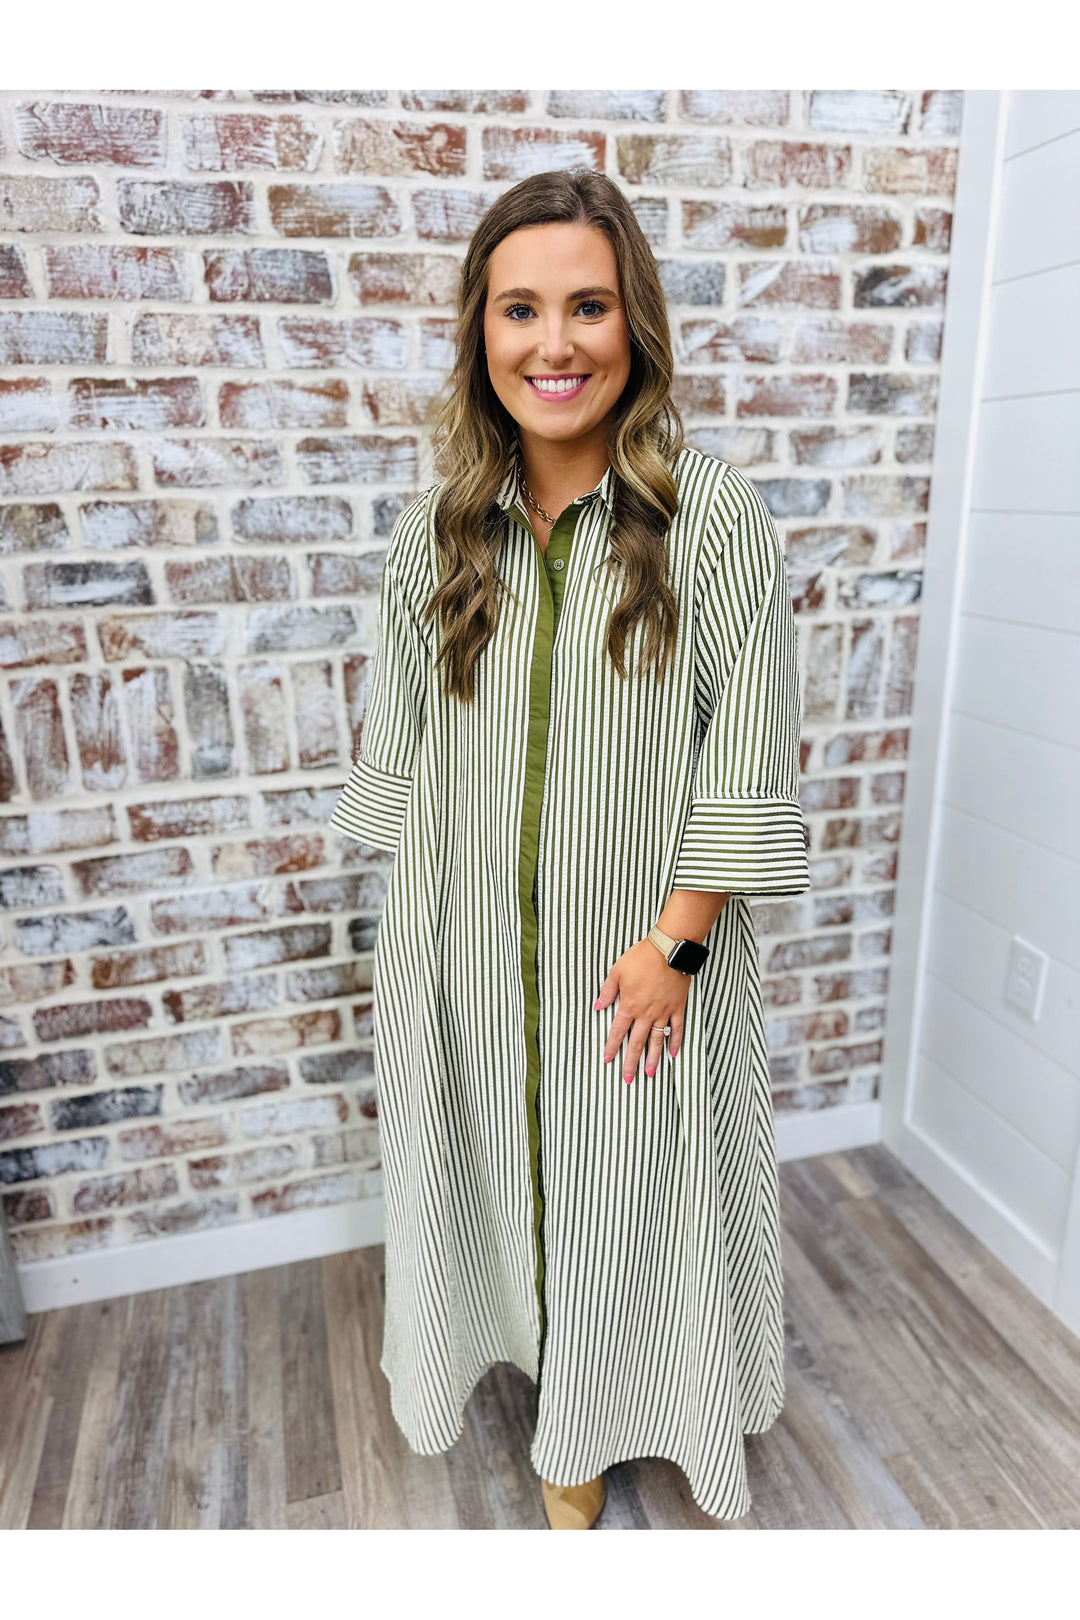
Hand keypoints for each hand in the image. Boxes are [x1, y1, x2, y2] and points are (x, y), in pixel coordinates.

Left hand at [594, 937, 690, 1084]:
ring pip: (657, 1041)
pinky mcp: (678, 1008)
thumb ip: (607, 991)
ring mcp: (664, 1013)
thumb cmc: (641, 958)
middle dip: (631, 1062)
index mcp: (629, 1005)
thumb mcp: (617, 971)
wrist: (669, 950)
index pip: (618, 1031)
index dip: (612, 1046)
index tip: (607, 1060)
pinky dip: (675, 1042)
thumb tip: (597, 1007)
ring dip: (653, 1059)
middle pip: (637, 1043)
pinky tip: (673, 1055)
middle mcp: (646, 1014)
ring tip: (650, 1074)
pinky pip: (677, 1029)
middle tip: (628, 1079)